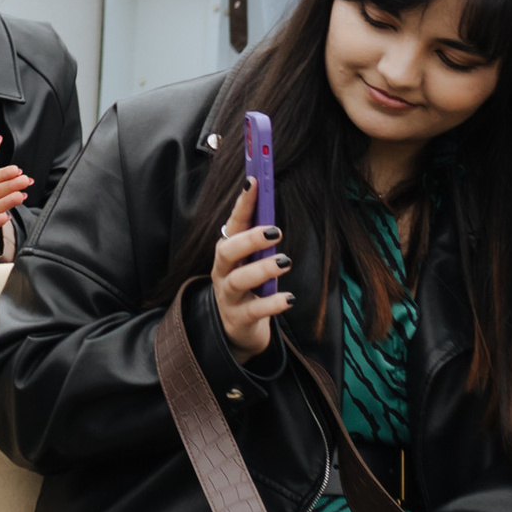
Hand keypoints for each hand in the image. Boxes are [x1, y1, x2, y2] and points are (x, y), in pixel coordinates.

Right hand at [209, 181, 290, 358]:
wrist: (236, 330)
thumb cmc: (249, 287)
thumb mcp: (252, 261)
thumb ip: (260, 238)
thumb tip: (274, 205)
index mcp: (227, 251)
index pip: (233, 223)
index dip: (242, 203)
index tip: (254, 181)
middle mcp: (223, 271)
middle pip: (227, 251)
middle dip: (249, 238)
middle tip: (275, 231)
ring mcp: (228, 296)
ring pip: (239, 280)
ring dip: (262, 269)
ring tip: (284, 261)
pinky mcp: (239, 319)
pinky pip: (254, 311)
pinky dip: (272, 303)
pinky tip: (289, 298)